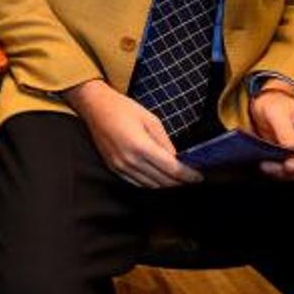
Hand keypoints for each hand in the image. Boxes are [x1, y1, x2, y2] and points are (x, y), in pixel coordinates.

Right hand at [64, 79, 200, 188]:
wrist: (95, 107)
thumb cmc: (122, 108)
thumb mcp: (150, 119)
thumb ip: (165, 142)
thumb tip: (177, 159)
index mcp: (140, 146)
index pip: (171, 169)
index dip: (188, 175)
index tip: (199, 177)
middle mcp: (130, 160)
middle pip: (162, 181)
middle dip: (180, 182)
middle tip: (192, 180)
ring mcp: (120, 166)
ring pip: (150, 186)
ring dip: (166, 185)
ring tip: (178, 181)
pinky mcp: (114, 168)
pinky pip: (137, 183)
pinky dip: (151, 184)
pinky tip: (160, 179)